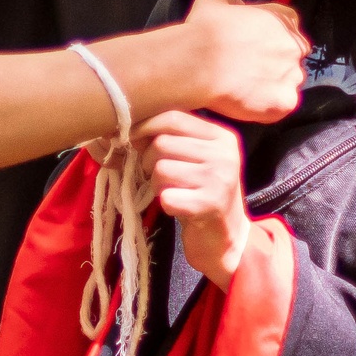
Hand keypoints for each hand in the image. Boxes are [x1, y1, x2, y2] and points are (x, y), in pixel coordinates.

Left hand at [139, 111, 251, 289]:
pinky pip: (166, 196)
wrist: (225, 238)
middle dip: (148, 160)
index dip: (145, 126)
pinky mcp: (210, 205)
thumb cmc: (203, 194)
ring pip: (161, 169)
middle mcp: (224, 153)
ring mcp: (219, 179)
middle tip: (156, 176)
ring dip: (156, 184)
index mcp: (222, 136)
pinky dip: (164, 203)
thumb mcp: (194, 159)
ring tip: (171, 191)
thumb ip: (170, 139)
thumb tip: (129, 127)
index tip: (132, 139)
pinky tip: (178, 207)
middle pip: (163, 142)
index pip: (174, 117)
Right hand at [182, 0, 307, 124]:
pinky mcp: (285, 102)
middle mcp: (294, 46)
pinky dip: (268, 108)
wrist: (197, 64)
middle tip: (251, 70)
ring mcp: (292, 75)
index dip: (274, 36)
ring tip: (247, 89)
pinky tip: (247, 103)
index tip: (258, 45)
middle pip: (294, 56)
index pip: (291, 25)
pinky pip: (282, 107)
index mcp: (282, 20)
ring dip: (274, 86)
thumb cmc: (204, 30)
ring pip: (290, 83)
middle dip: (278, 62)